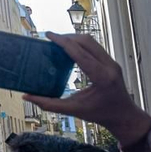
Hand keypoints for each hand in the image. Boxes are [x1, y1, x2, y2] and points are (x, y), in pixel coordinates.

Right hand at [23, 33, 150, 146]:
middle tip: (51, 38)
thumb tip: (26, 97)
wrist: (124, 116)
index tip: (48, 35)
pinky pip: (95, 47)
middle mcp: (109, 66)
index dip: (62, 41)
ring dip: (74, 39)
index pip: (79, 52)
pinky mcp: (112, 62)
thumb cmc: (100, 114)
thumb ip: (49, 104)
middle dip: (67, 37)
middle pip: (86, 41)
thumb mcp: (74, 110)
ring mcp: (112, 63)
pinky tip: (71, 49)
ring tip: (59, 42)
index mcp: (101, 77)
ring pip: (92, 41)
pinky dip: (81, 44)